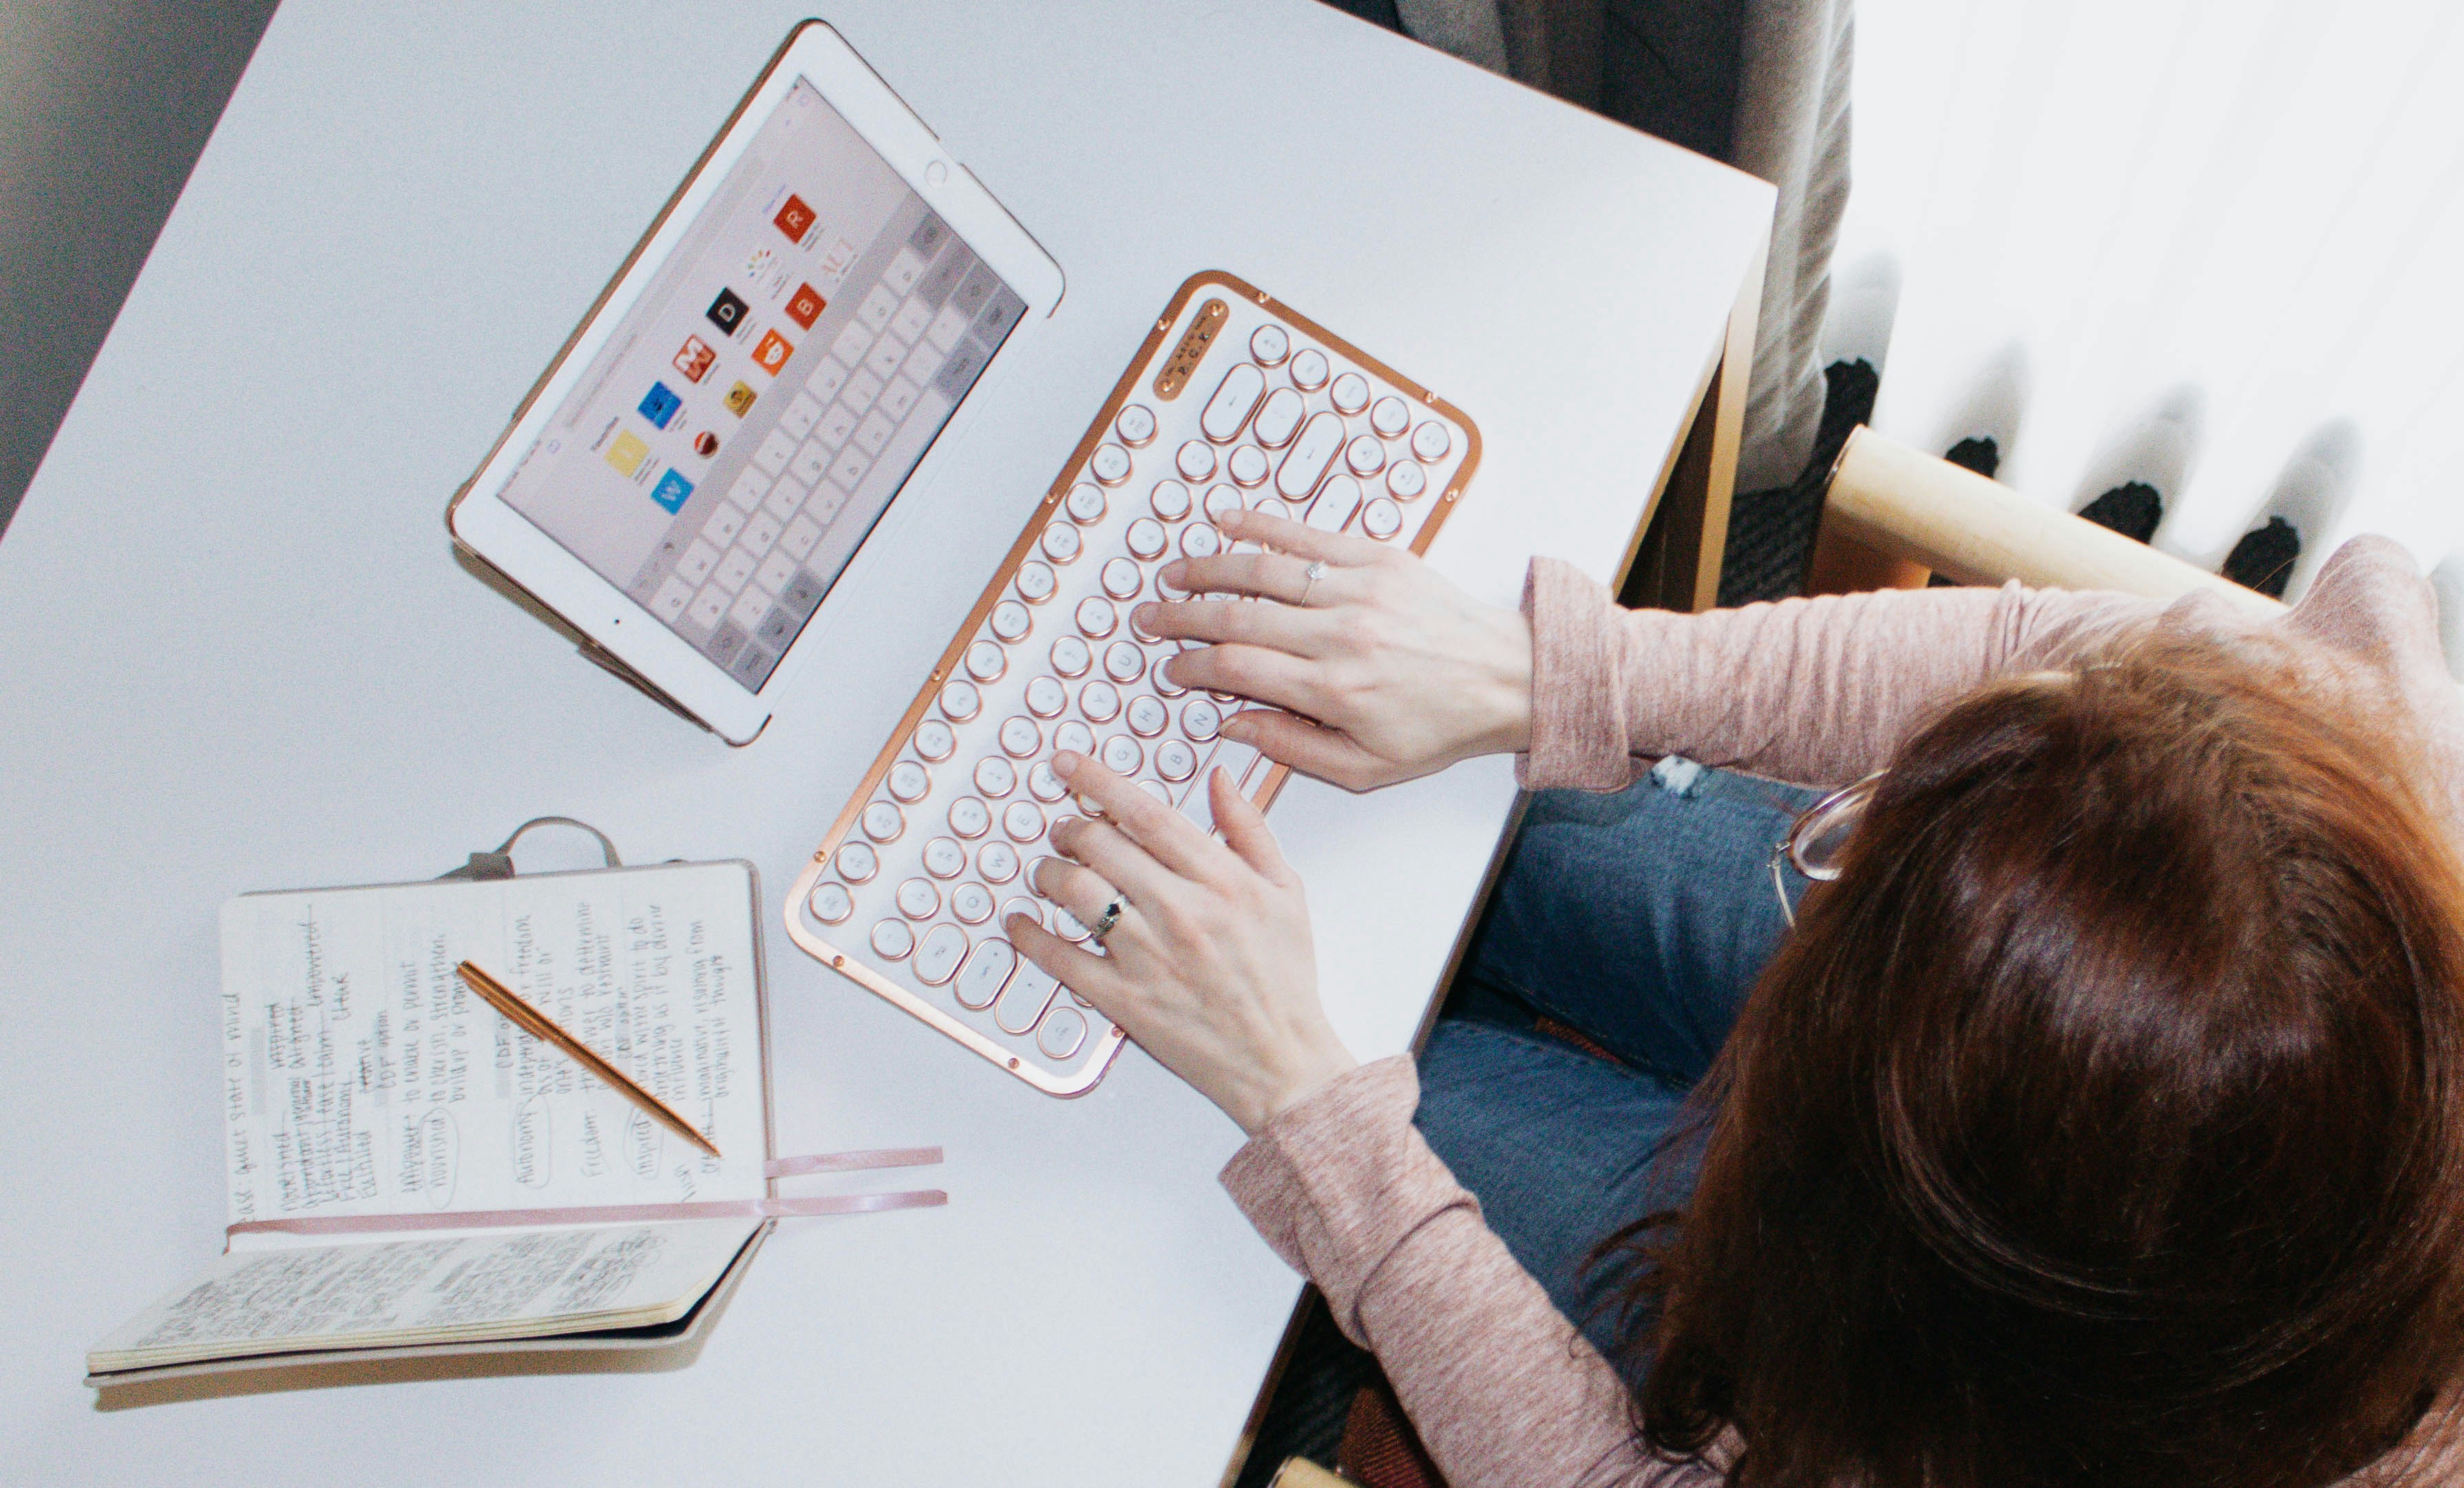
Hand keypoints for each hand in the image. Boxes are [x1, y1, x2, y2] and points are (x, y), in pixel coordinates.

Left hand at [1006, 751, 1357, 1134]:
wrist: (1281, 1058)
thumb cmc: (1284, 979)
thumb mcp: (1286, 892)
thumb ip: (1250, 829)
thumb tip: (1220, 779)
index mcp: (1221, 880)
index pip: (1145, 813)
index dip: (1098, 781)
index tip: (1069, 765)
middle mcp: (1182, 911)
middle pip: (1101, 845)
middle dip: (1069, 827)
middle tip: (1063, 829)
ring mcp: (1149, 956)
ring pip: (1074, 892)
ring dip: (1048, 872)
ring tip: (1048, 872)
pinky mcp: (1124, 999)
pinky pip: (1060, 958)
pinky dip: (1030, 936)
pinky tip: (1020, 924)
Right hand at [1135, 509, 1532, 790]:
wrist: (1507, 678)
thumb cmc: (1439, 727)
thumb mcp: (1366, 767)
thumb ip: (1292, 749)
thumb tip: (1232, 724)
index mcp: (1335, 690)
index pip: (1238, 670)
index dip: (1193, 668)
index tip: (1172, 669)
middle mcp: (1342, 635)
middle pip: (1237, 617)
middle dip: (1182, 618)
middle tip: (1149, 618)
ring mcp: (1359, 590)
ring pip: (1263, 570)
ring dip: (1208, 569)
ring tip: (1173, 574)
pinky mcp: (1379, 558)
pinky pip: (1307, 535)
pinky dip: (1261, 524)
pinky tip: (1225, 520)